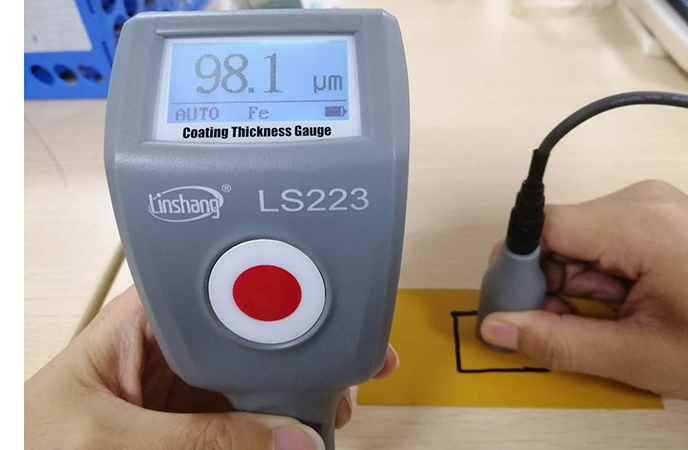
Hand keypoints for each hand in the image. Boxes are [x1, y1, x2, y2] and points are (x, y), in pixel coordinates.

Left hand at [25, 286, 398, 448]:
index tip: (321, 315)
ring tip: (341, 401)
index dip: (274, 297)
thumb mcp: (108, 438)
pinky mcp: (198, 420)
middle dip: (305, 347)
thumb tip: (288, 440)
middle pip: (254, 334)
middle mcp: (175, 346)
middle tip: (350, 366)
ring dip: (302, 389)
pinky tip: (308, 427)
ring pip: (260, 378)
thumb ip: (199, 440)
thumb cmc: (30, 442)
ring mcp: (191, 385)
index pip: (219, 290)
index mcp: (143, 321)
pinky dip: (283, 423)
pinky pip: (252, 415)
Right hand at [479, 181, 687, 400]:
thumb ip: (559, 342)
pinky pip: (600, 243)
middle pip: (557, 236)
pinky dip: (596, 279)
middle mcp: (643, 202)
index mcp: (641, 225)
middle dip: (547, 285)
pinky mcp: (655, 220)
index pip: (542, 228)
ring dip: (574, 286)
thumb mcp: (640, 354)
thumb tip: (499, 328)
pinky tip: (619, 307)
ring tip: (609, 322)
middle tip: (561, 329)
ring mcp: (651, 208)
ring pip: (576, 242)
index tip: (506, 306)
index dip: (515, 269)